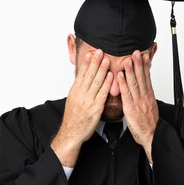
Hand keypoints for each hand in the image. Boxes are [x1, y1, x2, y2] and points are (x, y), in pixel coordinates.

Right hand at [51, 49, 112, 166]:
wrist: (72, 133)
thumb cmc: (74, 118)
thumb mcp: (73, 101)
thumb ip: (79, 90)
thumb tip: (84, 80)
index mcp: (74, 92)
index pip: (81, 74)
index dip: (87, 63)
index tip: (90, 53)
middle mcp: (80, 95)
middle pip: (88, 75)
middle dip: (95, 62)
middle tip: (100, 51)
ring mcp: (87, 101)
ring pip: (95, 83)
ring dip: (102, 70)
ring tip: (107, 60)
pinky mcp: (95, 109)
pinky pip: (102, 94)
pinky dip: (107, 84)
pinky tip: (111, 77)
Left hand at [117, 50, 158, 162]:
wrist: (151, 135)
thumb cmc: (148, 123)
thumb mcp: (149, 106)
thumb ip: (145, 96)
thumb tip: (143, 87)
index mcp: (149, 95)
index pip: (147, 77)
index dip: (145, 66)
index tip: (144, 55)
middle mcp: (144, 96)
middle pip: (141, 77)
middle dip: (139, 63)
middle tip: (136, 52)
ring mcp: (138, 101)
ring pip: (134, 83)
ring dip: (131, 70)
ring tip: (128, 59)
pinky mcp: (131, 108)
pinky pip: (126, 94)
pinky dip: (123, 84)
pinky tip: (120, 76)